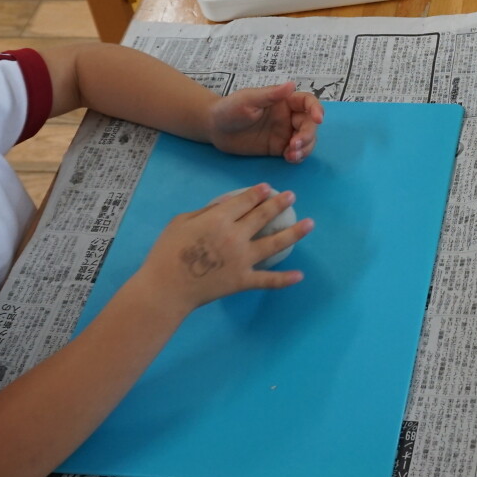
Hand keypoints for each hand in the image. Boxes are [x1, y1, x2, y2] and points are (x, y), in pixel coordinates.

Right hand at [132, 184, 312, 312]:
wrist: (166, 288)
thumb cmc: (167, 253)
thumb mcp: (180, 222)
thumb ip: (205, 212)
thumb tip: (226, 204)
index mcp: (219, 219)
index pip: (244, 201)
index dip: (257, 193)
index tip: (268, 187)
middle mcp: (236, 236)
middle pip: (263, 216)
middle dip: (279, 204)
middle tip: (292, 196)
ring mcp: (242, 259)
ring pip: (275, 243)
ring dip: (294, 232)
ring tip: (310, 224)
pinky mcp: (243, 280)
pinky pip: (268, 280)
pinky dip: (284, 279)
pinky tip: (300, 275)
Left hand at [207, 81, 322, 160]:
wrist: (215, 128)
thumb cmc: (230, 108)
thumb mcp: (248, 100)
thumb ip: (270, 95)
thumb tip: (291, 85)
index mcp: (284, 101)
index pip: (307, 102)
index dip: (316, 109)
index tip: (318, 119)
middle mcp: (288, 116)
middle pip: (310, 124)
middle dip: (308, 135)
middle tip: (295, 145)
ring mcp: (285, 133)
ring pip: (307, 140)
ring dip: (305, 148)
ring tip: (292, 155)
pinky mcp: (279, 148)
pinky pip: (296, 152)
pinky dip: (298, 156)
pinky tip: (290, 158)